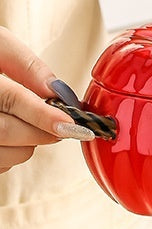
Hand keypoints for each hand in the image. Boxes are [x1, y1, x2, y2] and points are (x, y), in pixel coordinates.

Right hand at [0, 27, 93, 173]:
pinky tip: (10, 132)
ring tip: (26, 122)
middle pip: (9, 131)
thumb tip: (58, 92)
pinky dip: (16, 152)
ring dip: (30, 142)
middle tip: (61, 122)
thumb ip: (25, 65)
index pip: (10, 99)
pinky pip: (3, 164)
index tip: (69, 124)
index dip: (42, 114)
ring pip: (10, 154)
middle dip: (43, 130)